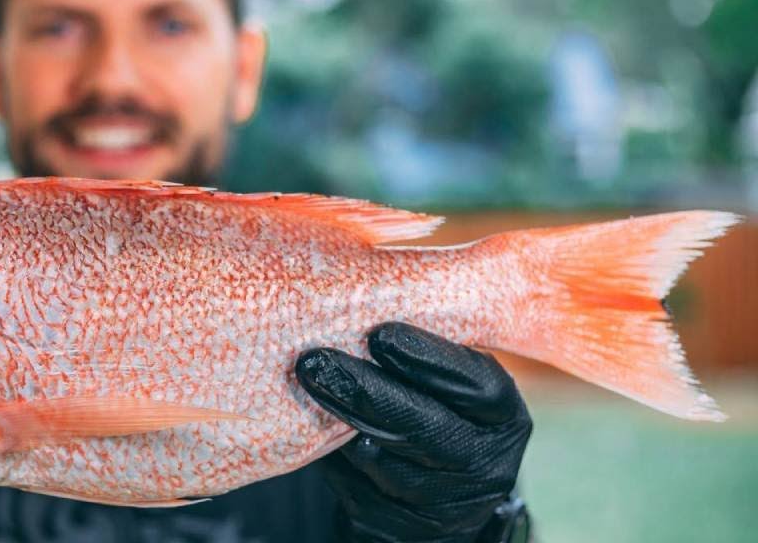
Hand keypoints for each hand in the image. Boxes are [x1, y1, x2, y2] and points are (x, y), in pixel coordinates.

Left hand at [296, 323, 531, 542]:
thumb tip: (359, 292)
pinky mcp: (400, 529)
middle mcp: (485, 465)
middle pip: (424, 427)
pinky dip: (330, 455)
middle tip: (315, 361)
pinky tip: (308, 426)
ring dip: (339, 421)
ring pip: (382, 459)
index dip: (430, 359)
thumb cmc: (429, 405)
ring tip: (308, 382)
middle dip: (367, 390)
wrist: (428, 494)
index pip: (478, 386)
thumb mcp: (445, 380)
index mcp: (502, 416)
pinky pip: (354, 488)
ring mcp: (444, 506)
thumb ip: (418, 350)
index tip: (382, 334)